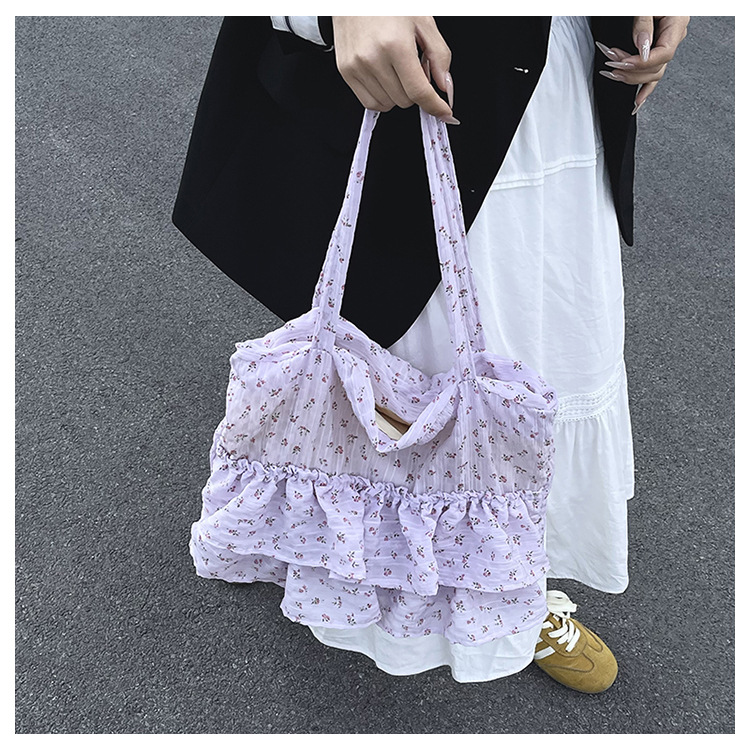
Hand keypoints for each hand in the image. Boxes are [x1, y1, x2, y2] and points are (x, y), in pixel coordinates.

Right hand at [331, 16, 458, 122]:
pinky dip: (383, 97)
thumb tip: (445, 86)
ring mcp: (356, 67)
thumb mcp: (423, 21)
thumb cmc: (388, 3)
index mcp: (395, 44)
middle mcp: (373, 58)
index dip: (435, 106)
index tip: (444, 112)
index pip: (419, 91)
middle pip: (405, 101)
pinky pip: (370, 102)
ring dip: (398, 93)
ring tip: (396, 68)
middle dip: (415, 90)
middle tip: (413, 68)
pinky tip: (385, 78)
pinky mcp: (346, 72)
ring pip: (388, 104)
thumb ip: (439, 55)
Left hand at [595, 16, 690, 113]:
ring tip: (611, 71)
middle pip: (656, 67)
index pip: (663, 54)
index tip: (622, 62)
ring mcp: (666, 46)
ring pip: (653, 74)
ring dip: (630, 76)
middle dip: (631, 69)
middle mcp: (674, 37)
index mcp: (676, 24)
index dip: (642, 62)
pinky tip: (636, 103)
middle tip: (611, 63)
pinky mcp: (657, 52)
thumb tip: (643, 50)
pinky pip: (653, 76)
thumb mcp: (645, 6)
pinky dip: (644, 90)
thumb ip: (644, 25)